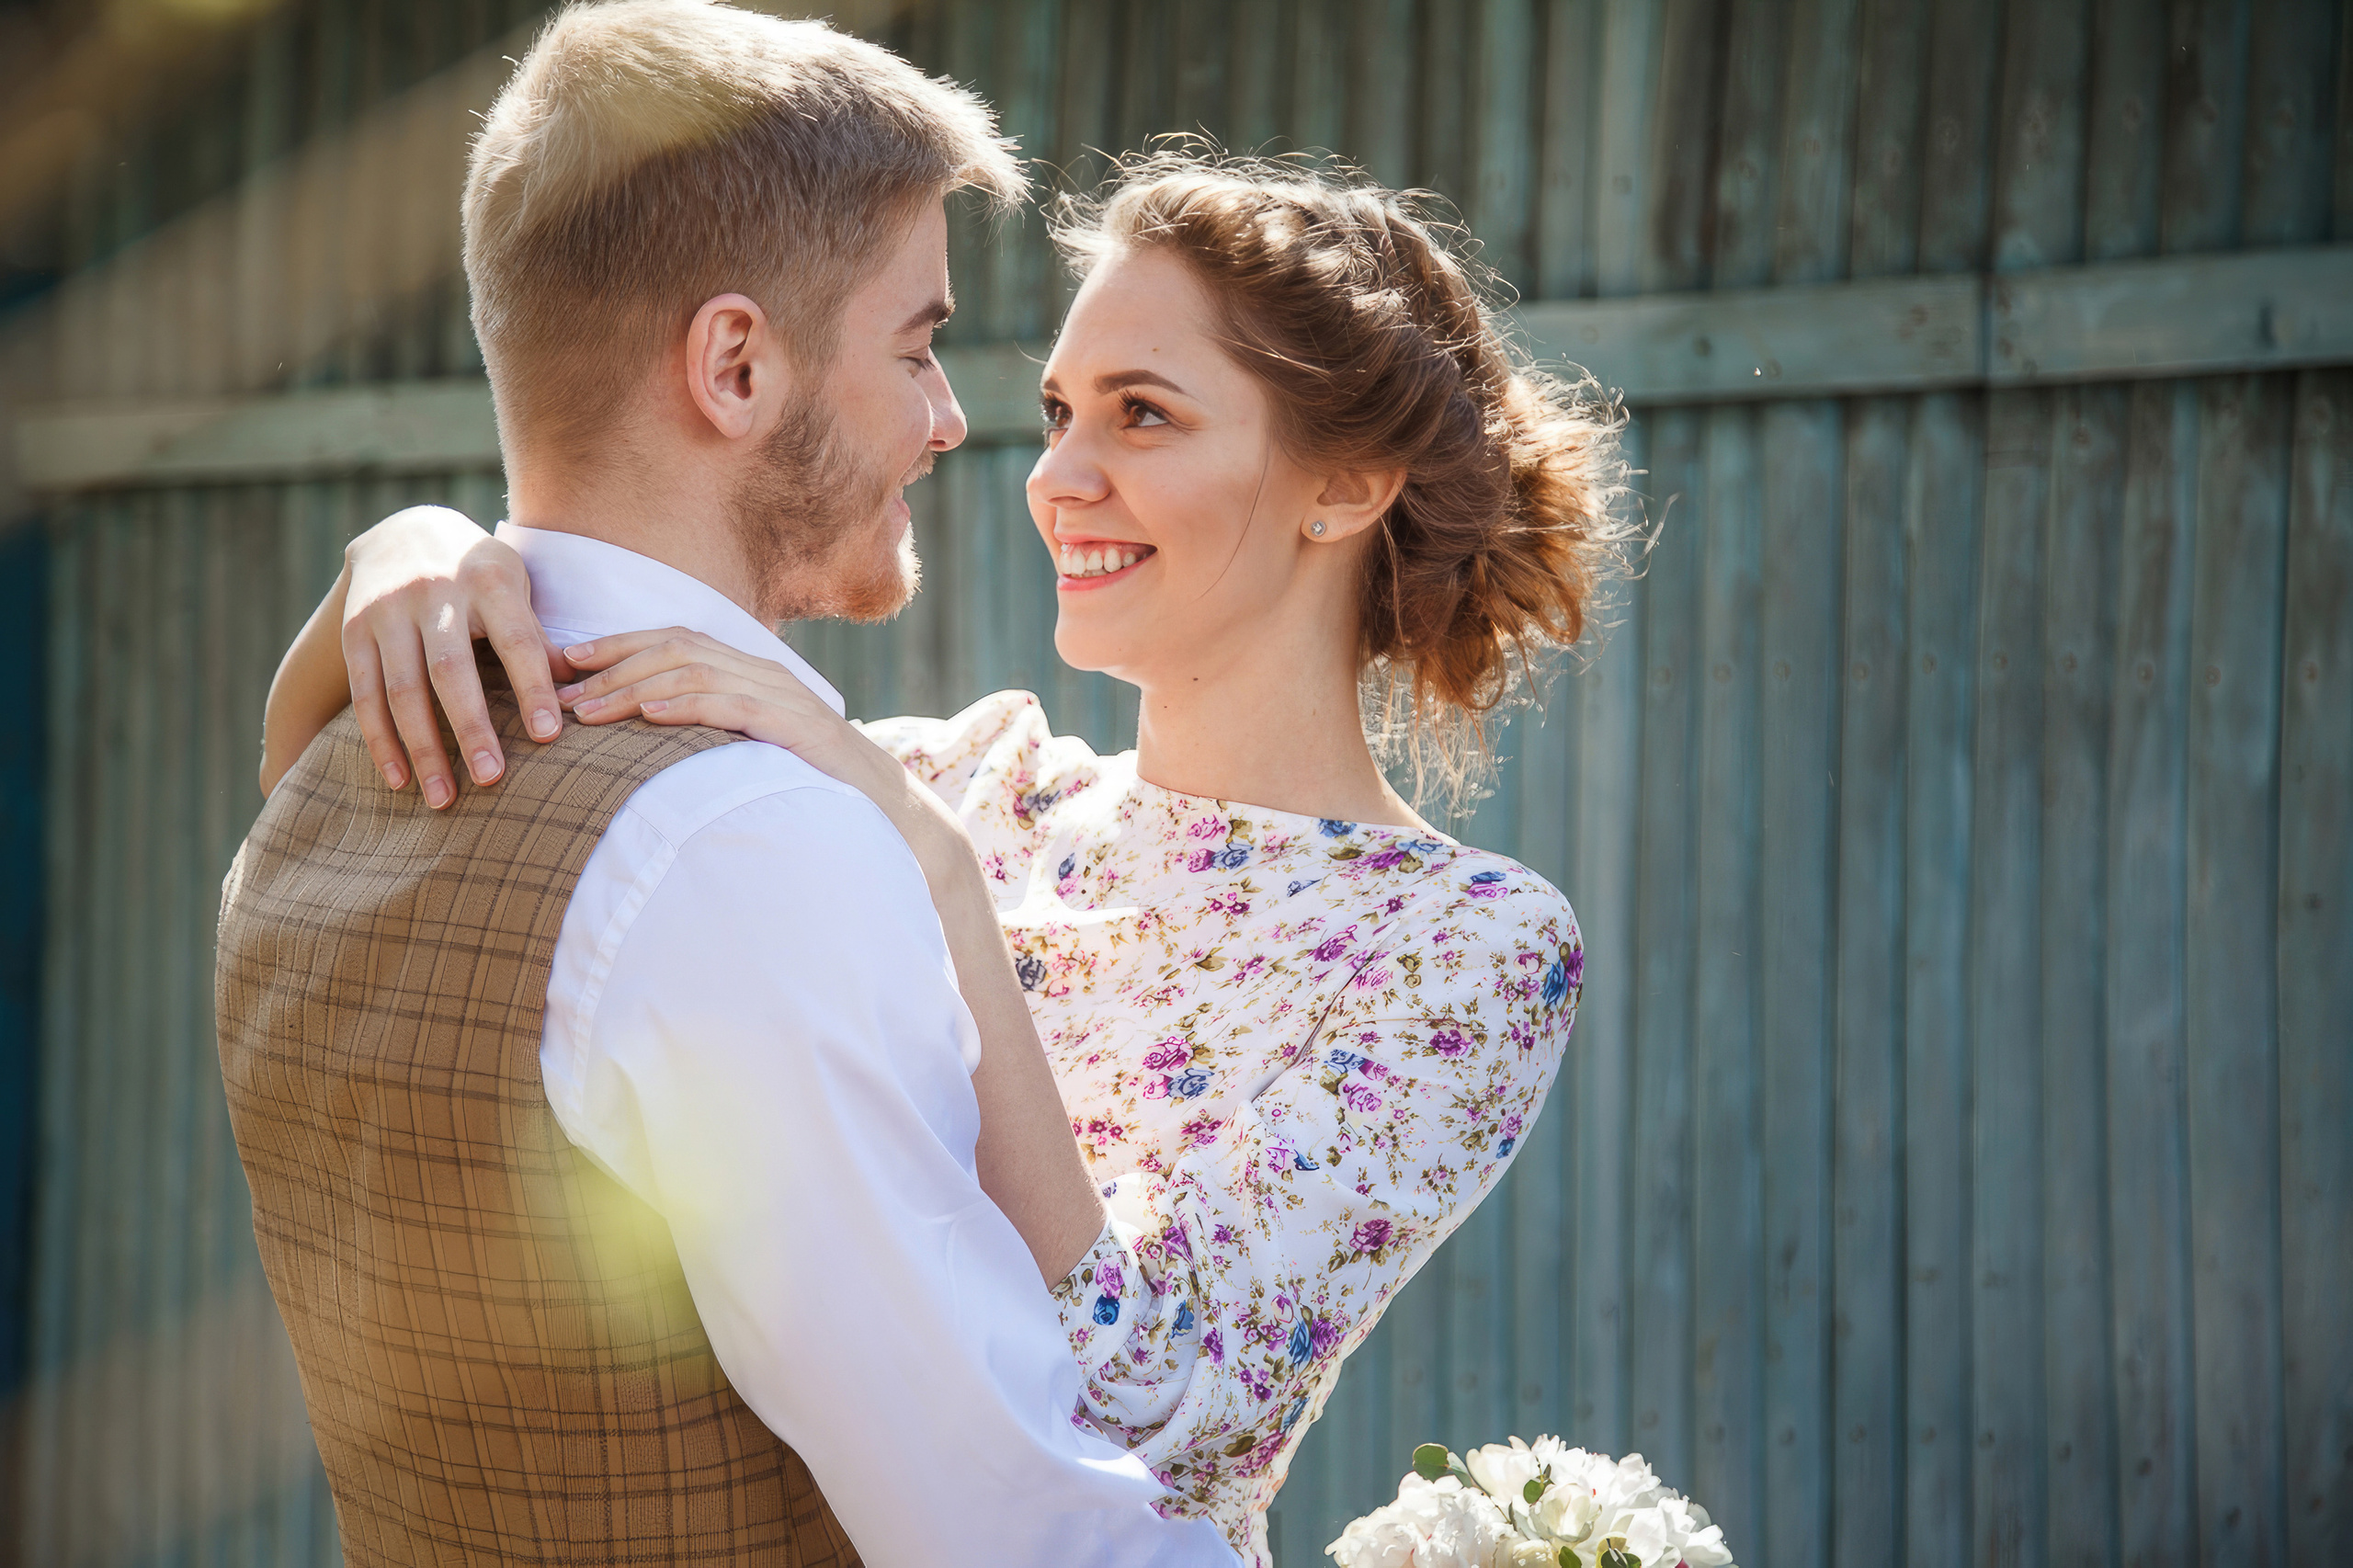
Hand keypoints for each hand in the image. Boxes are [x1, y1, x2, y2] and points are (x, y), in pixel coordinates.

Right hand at [341, 506, 572, 806]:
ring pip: (402, 688)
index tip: (549, 737)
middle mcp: (434, 592)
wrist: (402, 531)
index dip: (532, 688)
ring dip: (422, 747)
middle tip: (491, 779)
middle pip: (452, 669)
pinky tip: (399, 780)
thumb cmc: (479, 573)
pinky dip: (381, 740)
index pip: (516, 640)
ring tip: (443, 798)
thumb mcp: (515, 586)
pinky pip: (364, 693)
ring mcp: (388, 611)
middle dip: (470, 727)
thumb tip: (580, 691)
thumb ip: (539, 637)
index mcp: (489, 581)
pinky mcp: (353, 630)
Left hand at [562, 627, 968, 873]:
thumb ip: (710, 736)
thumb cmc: (812, 788)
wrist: (887, 812)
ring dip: (634, 688)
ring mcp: (783, 696)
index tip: (565, 662)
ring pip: (695, 672)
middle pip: (676, 648)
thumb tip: (645, 739)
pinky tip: (650, 713)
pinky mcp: (797, 727)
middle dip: (612, 665)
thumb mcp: (752, 753)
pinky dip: (687, 705)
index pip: (675, 641)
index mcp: (750, 673)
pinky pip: (734, 704)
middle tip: (560, 688)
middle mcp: (764, 673)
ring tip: (588, 710)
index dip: (617, 646)